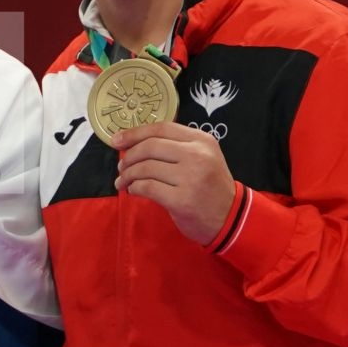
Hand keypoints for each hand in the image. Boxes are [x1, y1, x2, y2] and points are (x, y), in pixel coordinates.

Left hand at [113, 121, 235, 245]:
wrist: (231, 217)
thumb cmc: (210, 186)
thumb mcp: (202, 157)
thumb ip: (175, 146)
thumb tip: (132, 142)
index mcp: (202, 140)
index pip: (161, 128)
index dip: (134, 133)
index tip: (116, 140)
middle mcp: (198, 155)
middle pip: (150, 147)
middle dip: (128, 157)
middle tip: (121, 167)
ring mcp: (191, 178)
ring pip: (145, 168)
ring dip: (127, 175)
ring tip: (123, 182)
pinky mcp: (182, 200)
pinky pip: (146, 187)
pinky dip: (134, 188)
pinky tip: (134, 191)